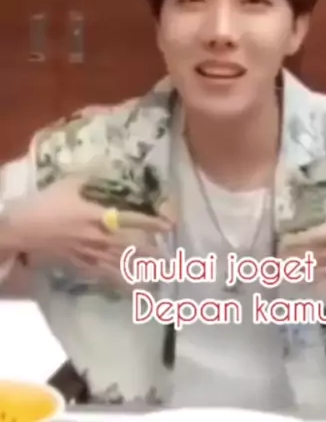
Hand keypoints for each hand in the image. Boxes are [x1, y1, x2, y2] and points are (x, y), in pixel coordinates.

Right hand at [2, 175, 173, 282]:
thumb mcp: (70, 183)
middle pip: (132, 246)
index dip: (153, 223)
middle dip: (152, 251)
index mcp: (99, 215)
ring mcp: (90, 254)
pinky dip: (119, 281)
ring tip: (159, 274)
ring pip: (121, 263)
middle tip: (170, 257)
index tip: (169, 225)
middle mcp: (99, 237)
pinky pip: (104, 275)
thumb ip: (94, 180)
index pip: (133, 219)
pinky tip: (132, 287)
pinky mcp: (80, 265)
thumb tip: (113, 172)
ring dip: (141, 268)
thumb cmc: (46, 204)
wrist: (22, 230)